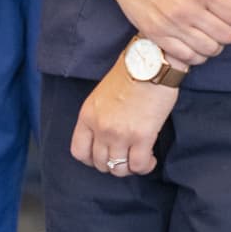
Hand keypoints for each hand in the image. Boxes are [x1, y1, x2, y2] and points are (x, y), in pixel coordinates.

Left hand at [69, 53, 176, 176]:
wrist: (149, 62)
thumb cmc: (129, 74)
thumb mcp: (102, 95)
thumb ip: (99, 117)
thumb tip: (106, 138)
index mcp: (87, 115)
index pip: (79, 151)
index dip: (92, 159)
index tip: (104, 155)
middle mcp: (100, 127)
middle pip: (100, 163)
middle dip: (113, 164)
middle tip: (125, 156)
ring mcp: (120, 133)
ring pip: (118, 169)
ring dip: (129, 167)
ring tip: (138, 158)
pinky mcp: (142, 136)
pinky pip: (139, 166)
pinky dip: (145, 166)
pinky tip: (150, 157)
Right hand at [102, 0, 230, 66]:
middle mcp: (187, 9)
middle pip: (226, 36)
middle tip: (227, 27)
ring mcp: (171, 25)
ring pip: (209, 50)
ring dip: (216, 45)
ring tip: (211, 36)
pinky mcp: (157, 35)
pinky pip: (186, 57)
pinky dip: (196, 55)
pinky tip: (195, 43)